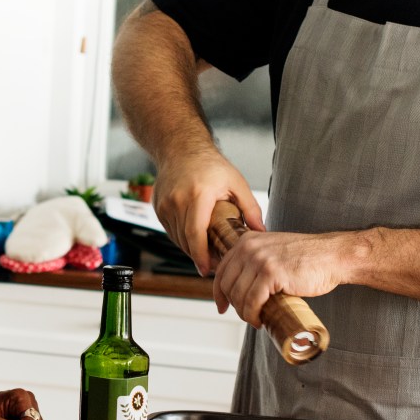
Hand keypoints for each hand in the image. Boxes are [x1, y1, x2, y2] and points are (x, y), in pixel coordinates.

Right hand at [153, 147, 262, 275]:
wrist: (181, 149)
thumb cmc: (210, 165)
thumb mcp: (236, 182)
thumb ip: (250, 207)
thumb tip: (261, 231)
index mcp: (197, 195)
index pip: (195, 233)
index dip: (201, 255)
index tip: (207, 270)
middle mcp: (177, 200)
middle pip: (186, 240)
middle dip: (199, 256)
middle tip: (214, 265)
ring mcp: (164, 204)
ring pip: (177, 238)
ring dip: (190, 249)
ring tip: (206, 253)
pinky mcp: (158, 207)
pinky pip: (170, 231)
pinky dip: (182, 238)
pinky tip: (195, 239)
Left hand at [213, 229, 345, 325]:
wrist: (332, 256)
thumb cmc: (307, 258)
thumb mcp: (273, 251)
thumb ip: (256, 259)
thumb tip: (241, 283)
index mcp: (246, 241)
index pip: (222, 270)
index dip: (219, 292)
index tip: (222, 306)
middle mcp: (249, 247)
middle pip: (227, 284)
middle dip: (233, 305)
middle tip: (246, 315)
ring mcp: (259, 259)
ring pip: (239, 295)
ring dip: (244, 313)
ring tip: (255, 319)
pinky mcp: (271, 273)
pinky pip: (252, 300)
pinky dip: (253, 314)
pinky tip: (260, 320)